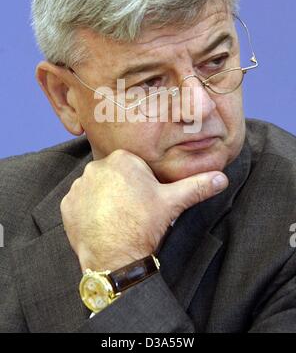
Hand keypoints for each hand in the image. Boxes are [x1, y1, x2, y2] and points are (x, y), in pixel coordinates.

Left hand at [61, 149, 227, 271]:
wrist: (116, 258)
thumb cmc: (144, 225)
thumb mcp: (173, 202)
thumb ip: (197, 186)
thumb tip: (223, 177)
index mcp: (122, 160)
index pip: (133, 166)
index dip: (142, 183)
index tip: (145, 199)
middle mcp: (96, 167)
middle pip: (113, 175)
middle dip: (122, 189)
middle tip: (133, 210)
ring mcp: (79, 186)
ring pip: (96, 187)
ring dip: (104, 198)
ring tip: (117, 218)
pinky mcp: (67, 204)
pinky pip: (79, 202)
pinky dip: (88, 210)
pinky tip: (101, 223)